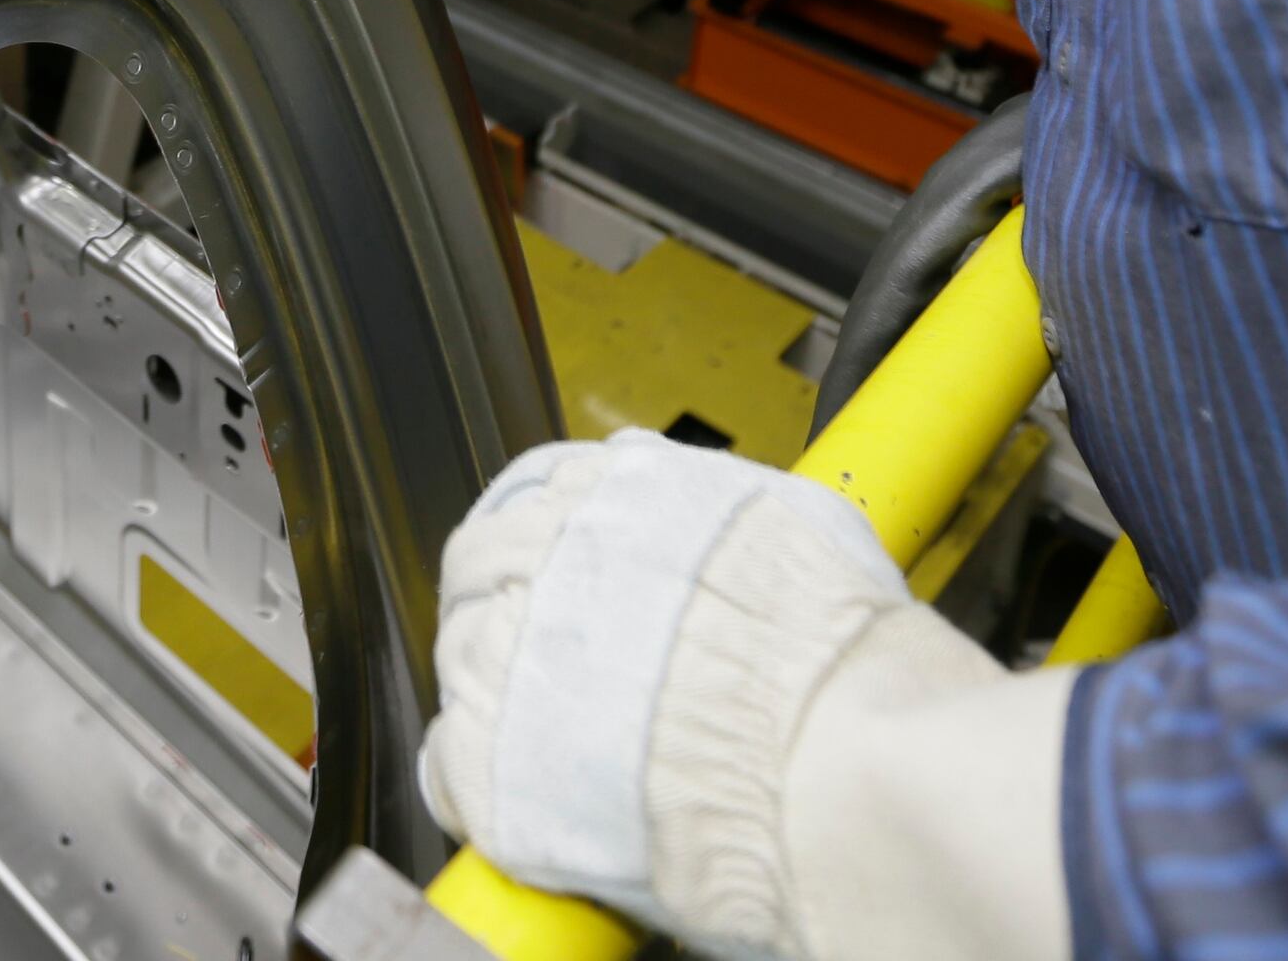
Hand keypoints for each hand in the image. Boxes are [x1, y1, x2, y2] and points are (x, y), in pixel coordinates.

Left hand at [421, 434, 1075, 960]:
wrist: (837, 761)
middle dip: (510, 607)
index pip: (537, 492)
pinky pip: (450, 764)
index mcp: (617, 490)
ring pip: (462, 659)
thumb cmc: (837, 658)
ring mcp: (507, 653)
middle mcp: (546, 554)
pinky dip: (481, 784)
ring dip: (497, 691)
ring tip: (559, 735)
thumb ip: (721, 512)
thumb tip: (702, 518)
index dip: (547, 540)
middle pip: (483, 568)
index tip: (554, 568)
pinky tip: (531, 797)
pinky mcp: (490, 757)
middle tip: (553, 659)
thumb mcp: (796, 528)